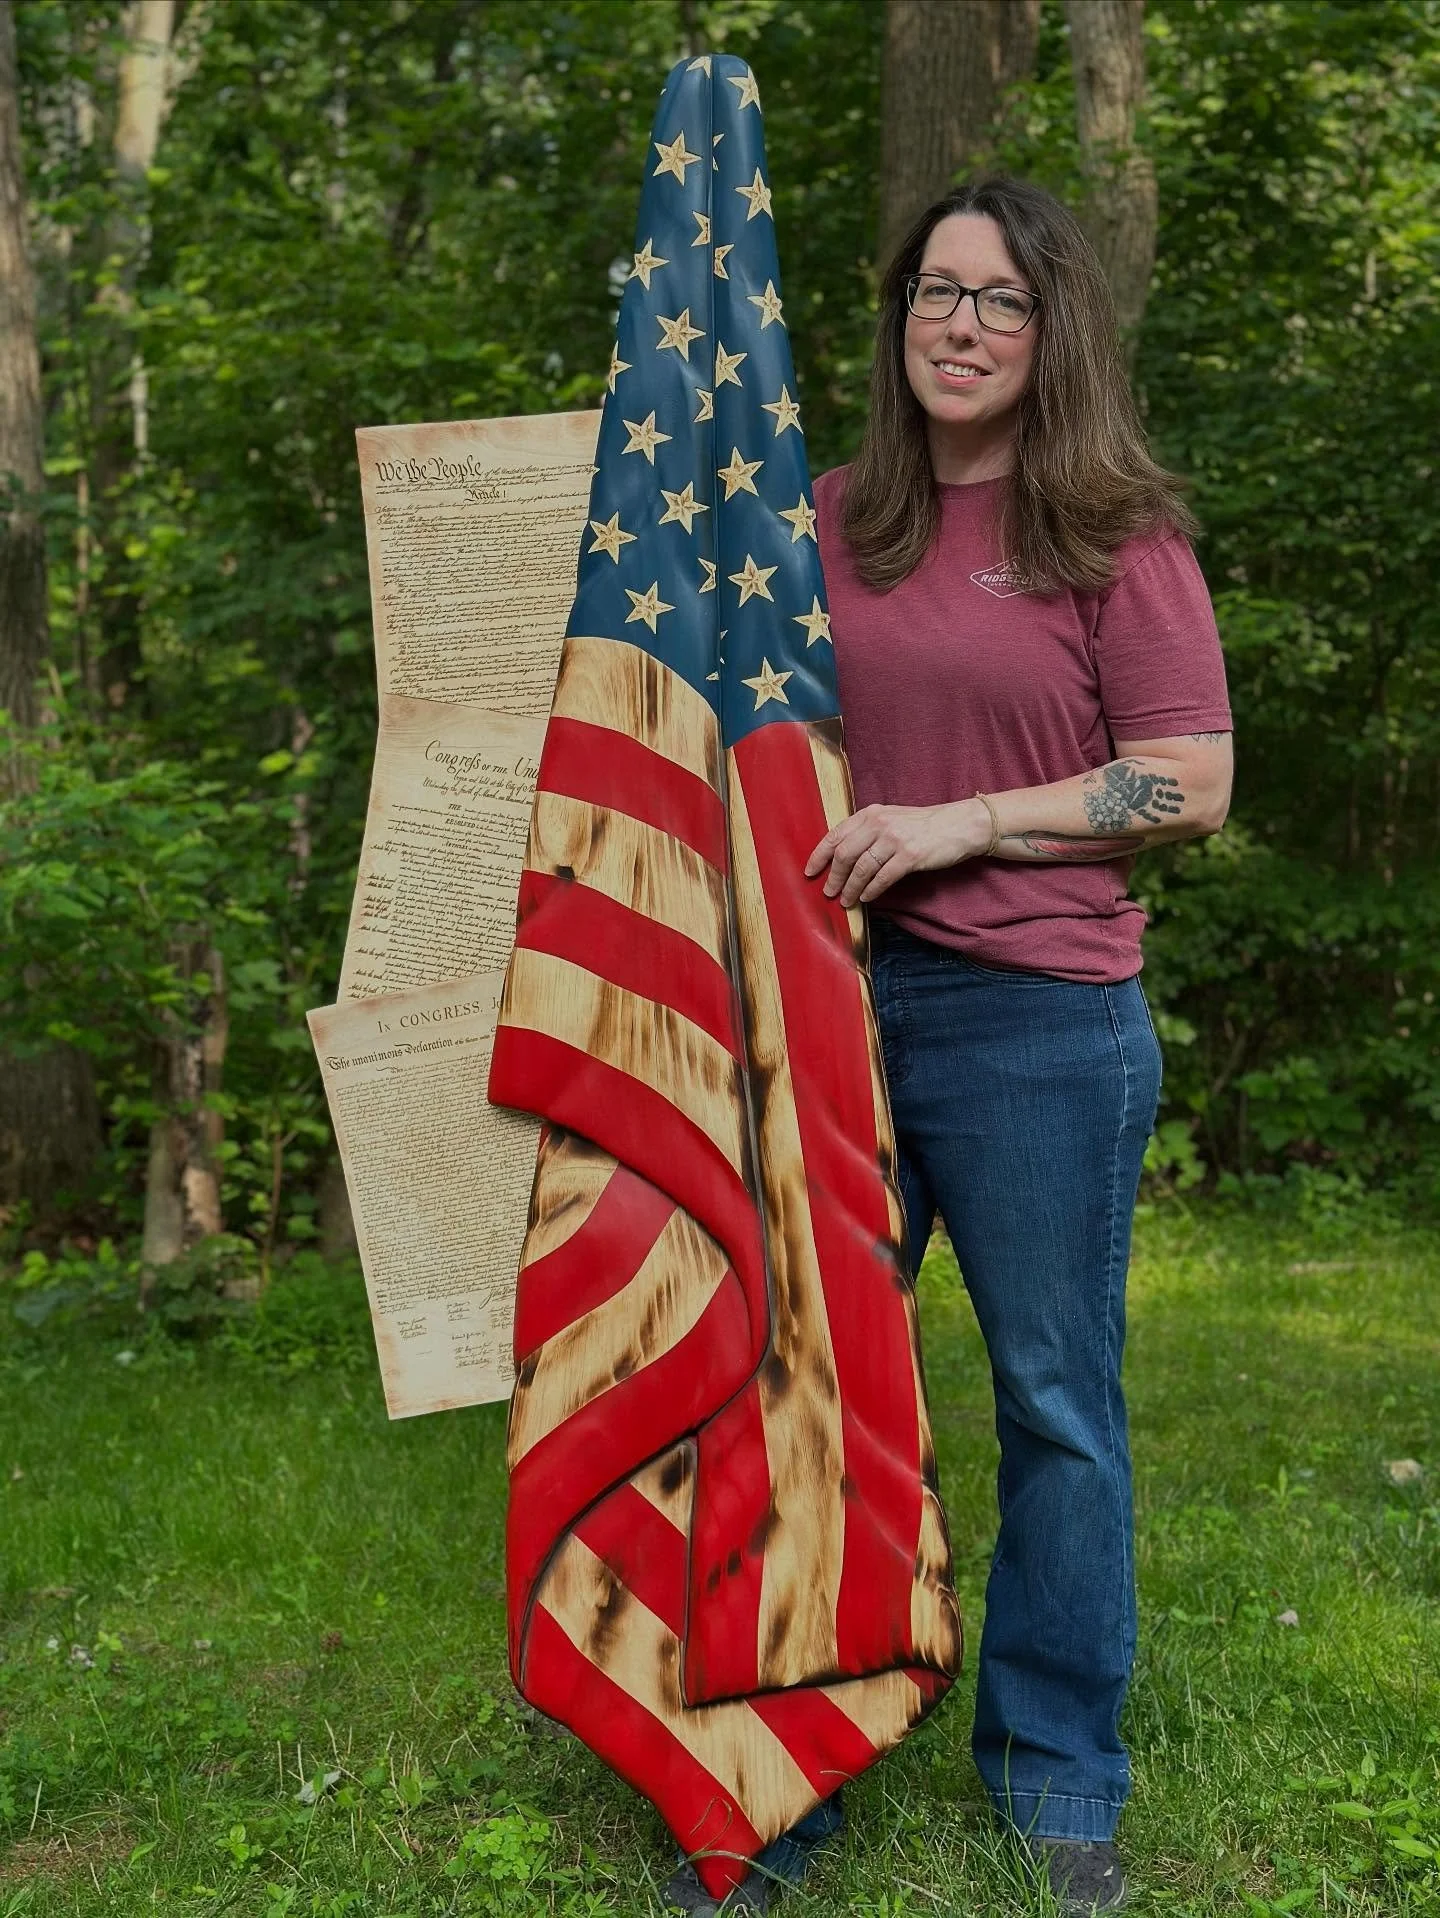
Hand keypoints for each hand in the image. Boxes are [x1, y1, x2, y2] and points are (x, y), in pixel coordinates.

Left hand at [804, 800, 989, 906]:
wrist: (958, 825)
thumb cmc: (923, 825)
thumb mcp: (891, 819)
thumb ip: (868, 831)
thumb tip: (842, 857)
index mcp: (871, 814)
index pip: (835, 835)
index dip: (819, 855)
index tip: (809, 872)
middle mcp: (880, 824)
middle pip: (844, 854)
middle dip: (833, 876)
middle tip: (829, 892)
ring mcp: (895, 839)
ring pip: (861, 868)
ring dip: (850, 888)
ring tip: (846, 901)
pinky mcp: (910, 855)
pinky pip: (882, 877)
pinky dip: (871, 890)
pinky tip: (866, 898)